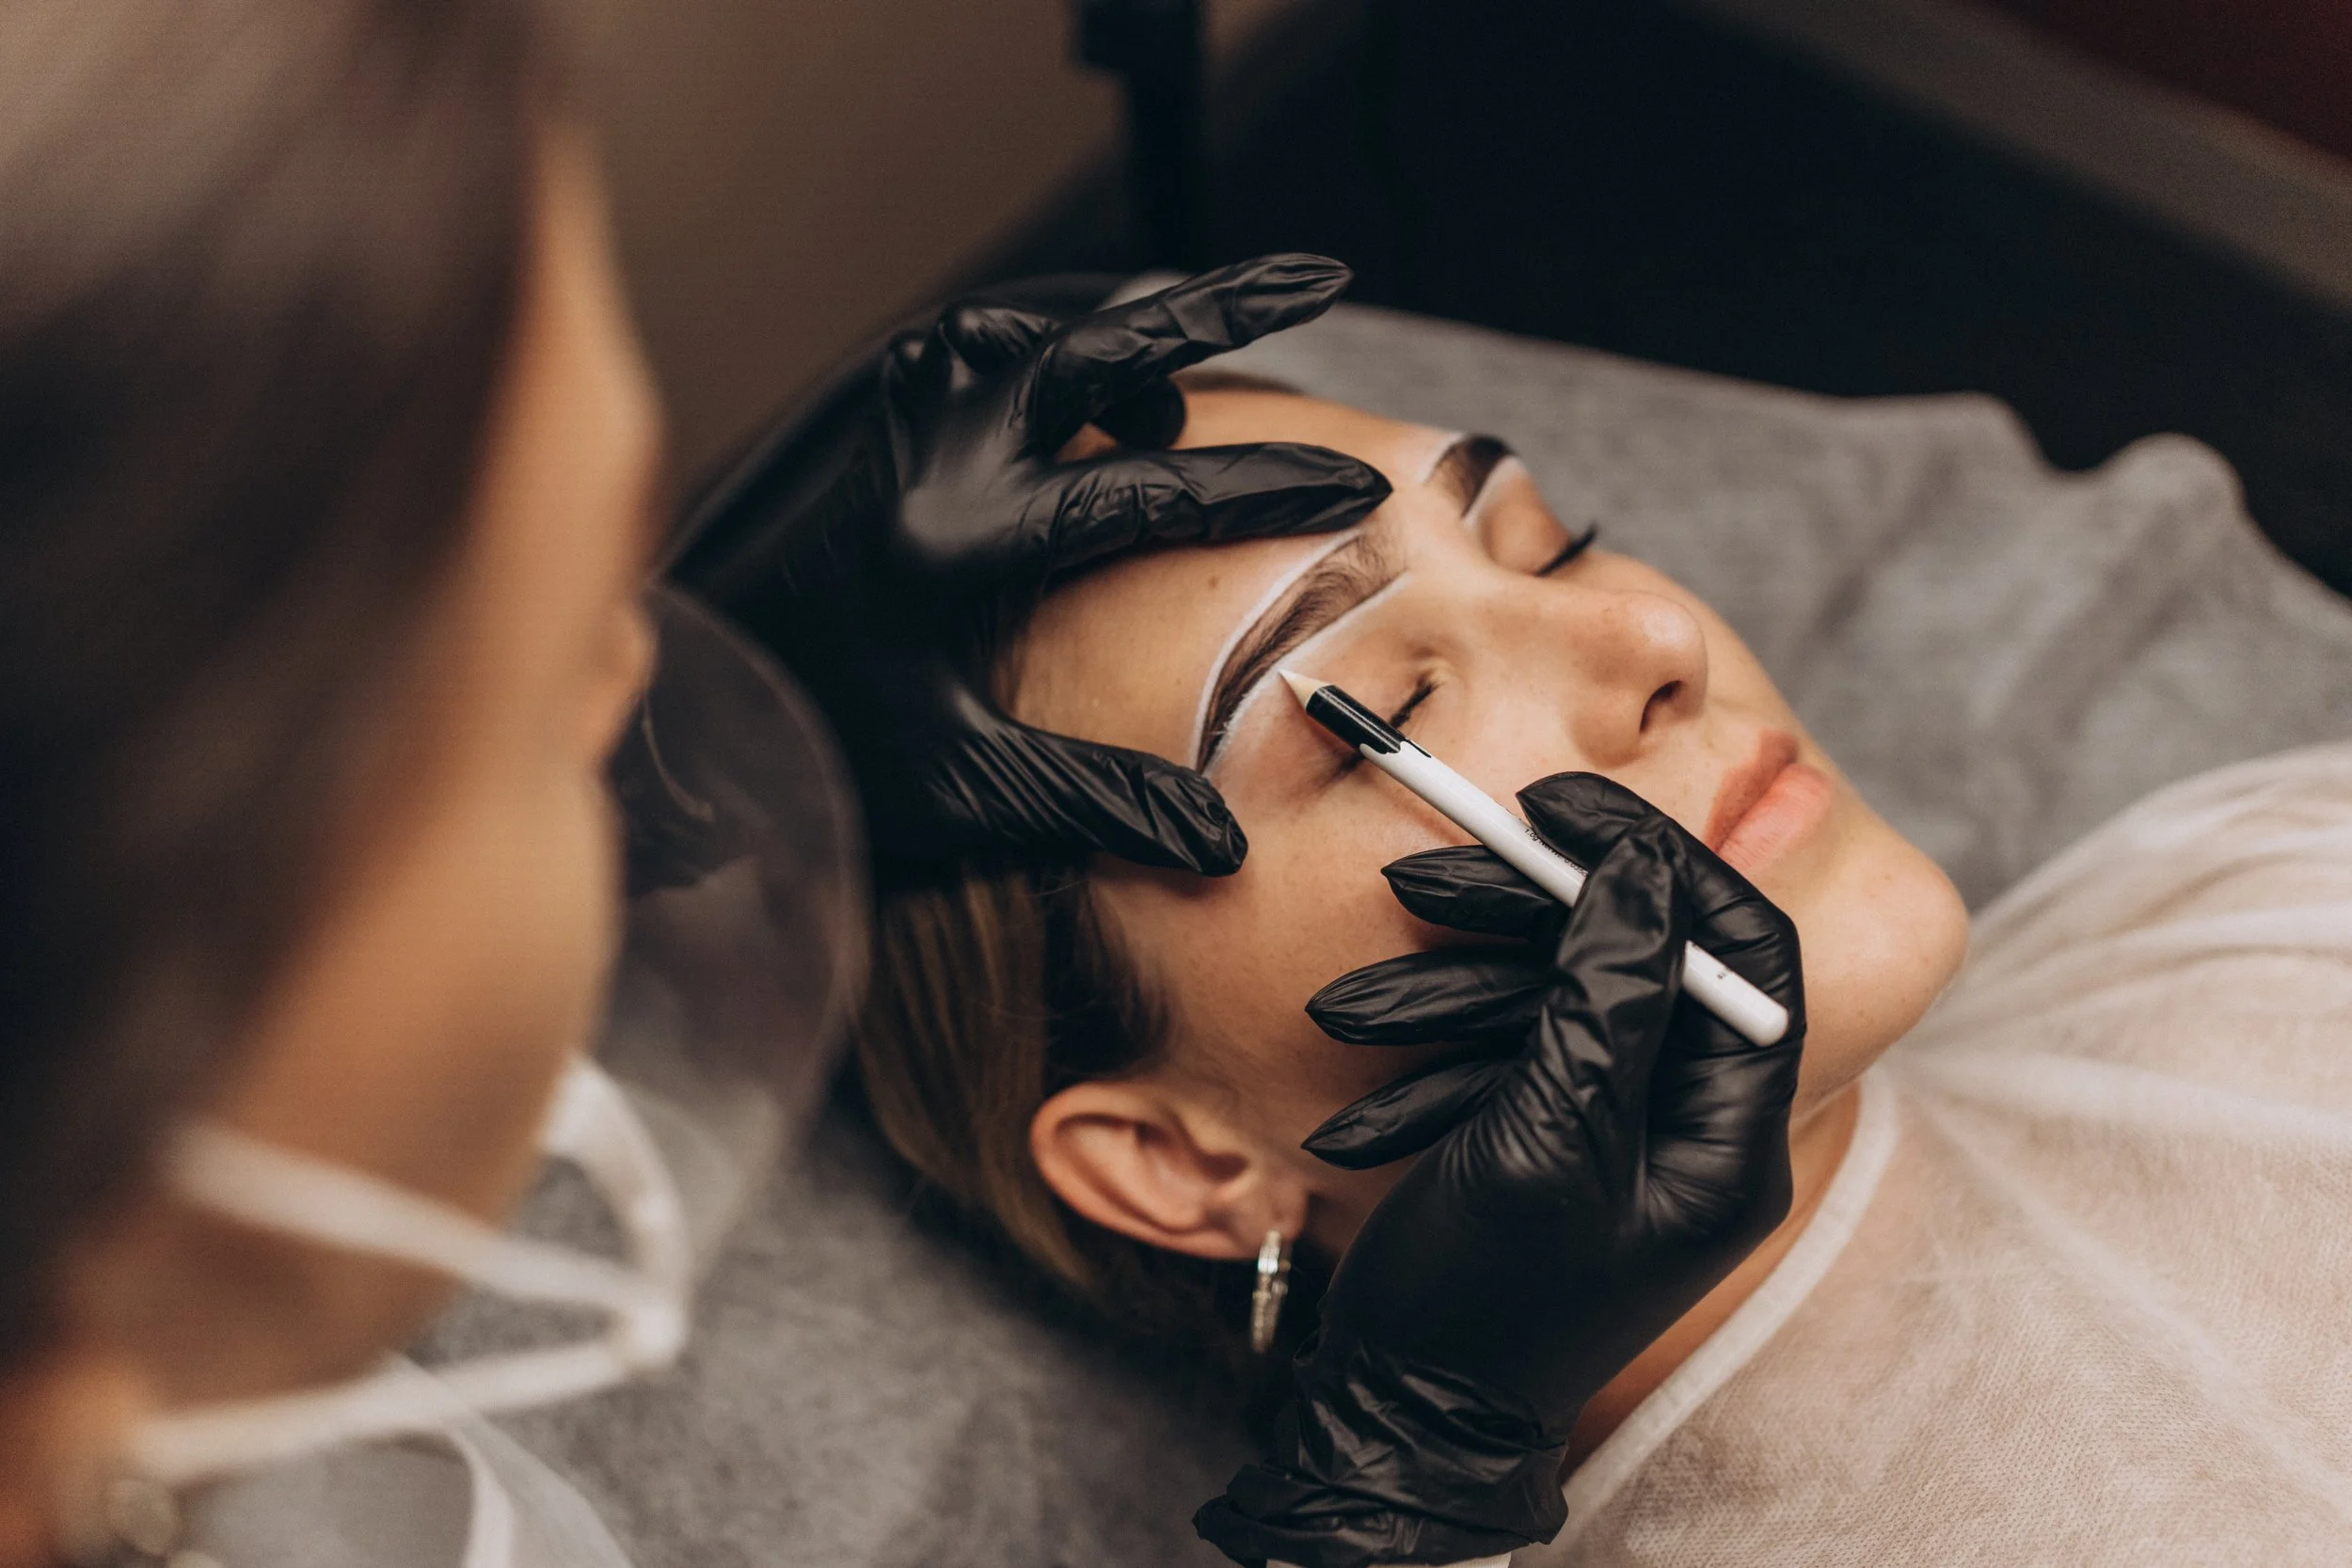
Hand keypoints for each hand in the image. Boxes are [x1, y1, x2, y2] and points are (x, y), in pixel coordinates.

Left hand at [668, 257, 1390, 884]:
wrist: (678, 713)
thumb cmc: (810, 753)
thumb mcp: (959, 790)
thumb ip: (1094, 804)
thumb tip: (1219, 842)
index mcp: (962, 542)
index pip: (1151, 488)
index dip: (1265, 483)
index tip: (1353, 481)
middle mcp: (932, 454)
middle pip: (1106, 342)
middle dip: (1227, 306)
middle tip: (1321, 274)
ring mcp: (895, 421)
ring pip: (1041, 329)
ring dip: (1127, 337)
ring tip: (1192, 372)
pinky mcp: (873, 420)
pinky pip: (982, 344)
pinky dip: (1048, 345)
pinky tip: (1084, 386)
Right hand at [1195, 774, 1804, 1567]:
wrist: (1405, 1411)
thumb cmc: (1488, 1302)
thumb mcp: (1551, 1137)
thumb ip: (1607, 996)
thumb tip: (1644, 868)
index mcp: (1730, 1135)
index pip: (1746, 953)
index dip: (1666, 862)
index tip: (1568, 806)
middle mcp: (1692, 1122)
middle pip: (1646, 958)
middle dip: (1539, 908)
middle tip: (1446, 857)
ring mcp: (1621, 1127)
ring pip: (1566, 993)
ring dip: (1464, 970)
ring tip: (1377, 957)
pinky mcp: (1554, 1131)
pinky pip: (1518, 1042)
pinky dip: (1446, 1029)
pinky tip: (1370, 1030)